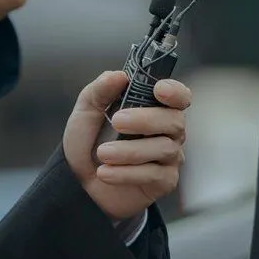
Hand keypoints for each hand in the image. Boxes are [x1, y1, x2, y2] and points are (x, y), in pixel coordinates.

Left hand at [63, 70, 190, 222]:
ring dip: (130, 150)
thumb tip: (119, 75)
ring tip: (102, 154)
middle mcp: (168, 131)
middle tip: (117, 122)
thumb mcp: (86, 112)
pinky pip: (154, 174)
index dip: (176, 92)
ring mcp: (169, 157)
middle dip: (146, 119)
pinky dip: (126, 173)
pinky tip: (104, 173)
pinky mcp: (164, 181)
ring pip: (164, 148)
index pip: (180, 97)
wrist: (78, 183)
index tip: (158, 90)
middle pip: (174, 121)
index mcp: (155, 109)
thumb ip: (100, 91)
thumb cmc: (89, 142)